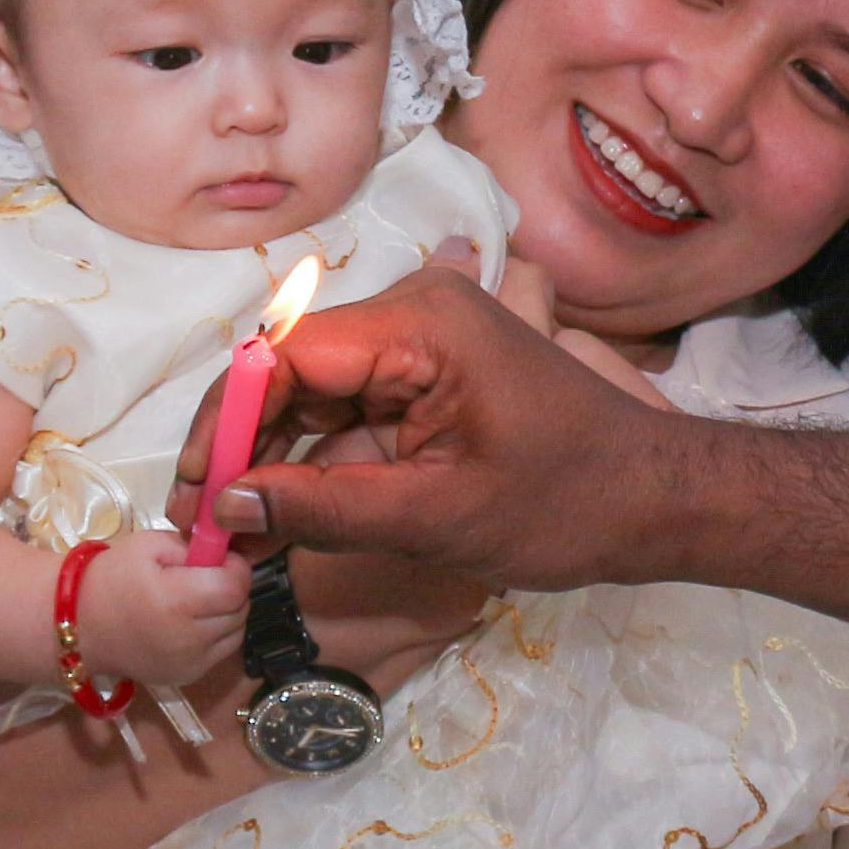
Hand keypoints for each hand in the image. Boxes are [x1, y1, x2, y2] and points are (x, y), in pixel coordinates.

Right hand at [64, 528, 253, 692]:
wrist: (78, 625)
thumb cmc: (111, 578)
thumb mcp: (148, 544)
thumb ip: (193, 546)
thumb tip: (226, 553)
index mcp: (176, 602)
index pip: (236, 586)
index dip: (234, 567)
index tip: (217, 559)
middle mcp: (188, 640)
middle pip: (240, 609)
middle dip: (232, 588)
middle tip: (207, 576)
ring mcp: (189, 664)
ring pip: (237, 632)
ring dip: (228, 612)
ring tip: (199, 600)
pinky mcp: (187, 677)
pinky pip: (222, 651)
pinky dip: (217, 634)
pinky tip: (192, 622)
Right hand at [222, 267, 693, 589]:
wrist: (655, 499)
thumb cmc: (567, 502)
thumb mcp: (438, 517)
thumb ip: (327, 507)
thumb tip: (227, 500)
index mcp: (419, 323)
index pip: (284, 354)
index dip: (226, 421)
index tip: (193, 492)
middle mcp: (412, 315)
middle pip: (289, 371)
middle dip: (239, 446)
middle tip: (196, 525)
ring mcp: (419, 347)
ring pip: (310, 397)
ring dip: (268, 462)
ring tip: (225, 534)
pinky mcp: (425, 382)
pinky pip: (347, 415)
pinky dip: (311, 467)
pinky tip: (274, 520)